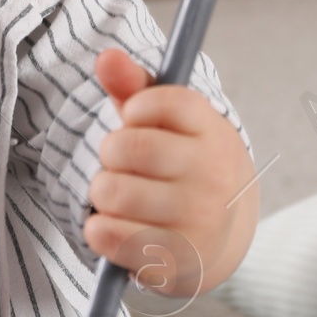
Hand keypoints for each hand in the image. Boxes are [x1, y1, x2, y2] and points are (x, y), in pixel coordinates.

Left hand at [85, 48, 256, 296]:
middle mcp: (213, 174)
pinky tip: (113, 226)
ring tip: (118, 196)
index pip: (161, 101)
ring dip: (101, 193)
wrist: (219, 235)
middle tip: (121, 165)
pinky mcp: (175, 258)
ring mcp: (198, 219)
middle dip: (109, 154)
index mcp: (211, 131)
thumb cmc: (180, 166)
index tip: (135, 121)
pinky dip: (97, 229)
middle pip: (127, 148)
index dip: (134, 110)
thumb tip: (106, 57)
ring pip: (112, 192)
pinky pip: (108, 235)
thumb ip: (134, 87)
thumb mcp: (165, 123)